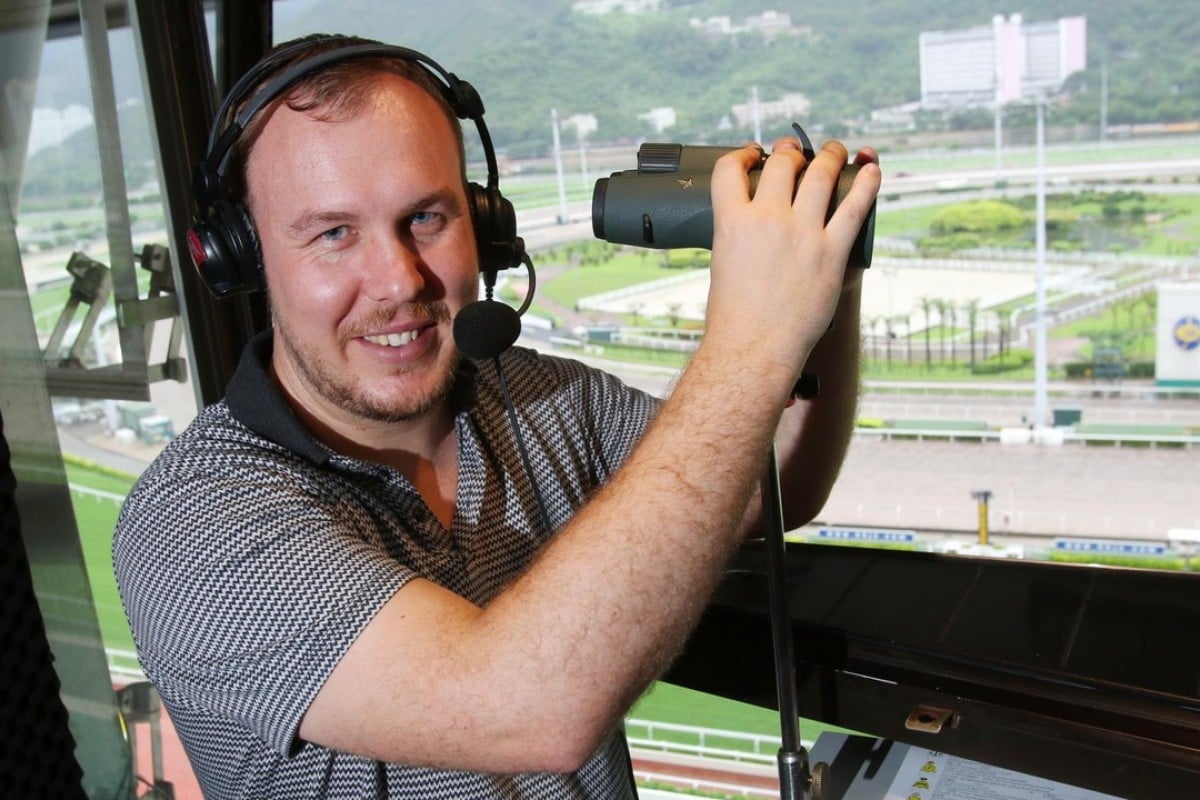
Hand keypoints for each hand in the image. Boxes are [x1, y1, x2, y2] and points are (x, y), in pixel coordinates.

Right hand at [704, 137, 880, 386]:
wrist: (754, 347)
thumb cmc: (734, 315)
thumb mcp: (722, 261)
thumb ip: (737, 234)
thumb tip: (749, 221)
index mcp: (732, 222)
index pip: (730, 169)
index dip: (743, 155)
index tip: (753, 155)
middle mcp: (767, 219)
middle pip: (782, 163)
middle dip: (790, 151)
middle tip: (796, 152)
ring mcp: (803, 233)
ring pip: (821, 174)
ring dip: (830, 155)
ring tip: (834, 151)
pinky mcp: (832, 252)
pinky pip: (855, 207)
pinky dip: (867, 184)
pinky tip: (872, 170)